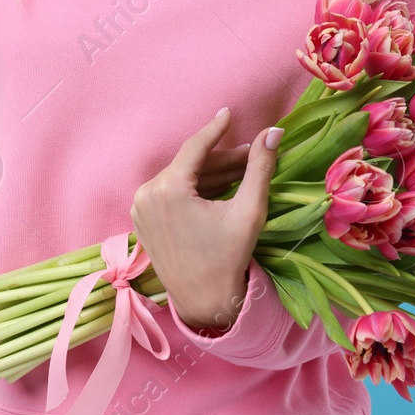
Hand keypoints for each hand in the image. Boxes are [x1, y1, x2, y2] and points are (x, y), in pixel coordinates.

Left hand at [130, 109, 282, 332]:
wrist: (203, 301)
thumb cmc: (228, 257)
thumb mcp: (248, 210)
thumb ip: (260, 167)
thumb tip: (274, 131)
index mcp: (168, 188)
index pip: (196, 147)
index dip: (215, 129)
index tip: (229, 113)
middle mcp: (147, 194)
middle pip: (189, 165)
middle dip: (222, 159)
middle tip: (251, 153)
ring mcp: (140, 209)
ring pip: (180, 179)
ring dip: (210, 174)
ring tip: (242, 172)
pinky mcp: (141, 221)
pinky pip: (169, 194)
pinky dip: (193, 189)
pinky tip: (219, 189)